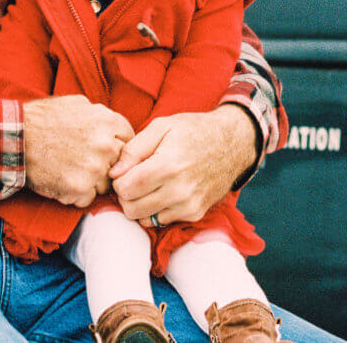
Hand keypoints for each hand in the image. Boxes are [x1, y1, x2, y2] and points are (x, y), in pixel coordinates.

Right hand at [24, 95, 134, 207]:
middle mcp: (106, 146)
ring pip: (105, 185)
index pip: (129, 141)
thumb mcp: (77, 104)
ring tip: (70, 171)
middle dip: (107, 165)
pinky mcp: (79, 189)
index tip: (106, 151)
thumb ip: (101, 116)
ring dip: (92, 182)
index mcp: (108, 122)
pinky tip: (62, 181)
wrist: (15, 137)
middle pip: (120, 165)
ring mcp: (94, 169)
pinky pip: (87, 199)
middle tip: (85, 163)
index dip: (117, 146)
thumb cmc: (43, 118)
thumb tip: (115, 129)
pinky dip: (76, 195)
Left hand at [109, 104, 256, 226]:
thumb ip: (133, 149)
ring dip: (139, 205)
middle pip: (132, 208)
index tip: (122, 172)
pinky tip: (161, 191)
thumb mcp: (161, 126)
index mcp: (169, 165)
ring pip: (144, 219)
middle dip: (125, 196)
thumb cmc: (193, 131)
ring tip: (146, 186)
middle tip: (131, 180)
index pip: (127, 188)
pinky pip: (161, 220)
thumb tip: (114, 173)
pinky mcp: (195, 213)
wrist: (232, 144)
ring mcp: (189, 205)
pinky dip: (155, 210)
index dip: (118, 182)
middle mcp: (180, 190)